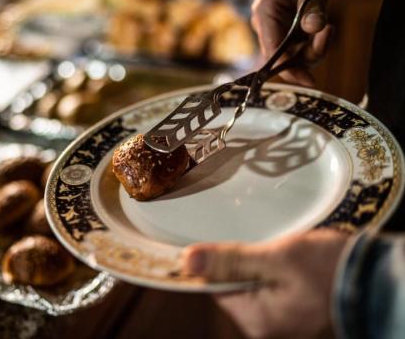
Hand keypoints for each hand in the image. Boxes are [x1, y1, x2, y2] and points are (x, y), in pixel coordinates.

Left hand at [181, 229, 350, 338]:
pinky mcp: (292, 309)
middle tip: (260, 241)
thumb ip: (231, 261)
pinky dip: (270, 268)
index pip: (215, 287)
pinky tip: (284, 256)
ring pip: (250, 282)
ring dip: (256, 261)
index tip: (210, 239)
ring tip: (277, 249)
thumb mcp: (277, 258)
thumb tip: (187, 261)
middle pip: (231, 285)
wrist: (377, 277)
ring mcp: (280, 319)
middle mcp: (265, 326)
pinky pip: (268, 285)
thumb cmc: (329, 268)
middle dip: (239, 260)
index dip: (212, 261)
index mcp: (257, 320)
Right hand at [252, 0, 334, 85]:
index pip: (272, 51)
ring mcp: (278, 29)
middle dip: (310, 53)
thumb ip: (312, 4)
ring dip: (316, 48)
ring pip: (296, 55)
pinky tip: (326, 26)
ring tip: (330, 26)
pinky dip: (317, 42)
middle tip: (331, 31)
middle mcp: (267, 26)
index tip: (308, 80)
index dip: (288, 69)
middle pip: (286, 57)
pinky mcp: (289, 29)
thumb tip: (313, 30)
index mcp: (264, 14)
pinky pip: (302, 47)